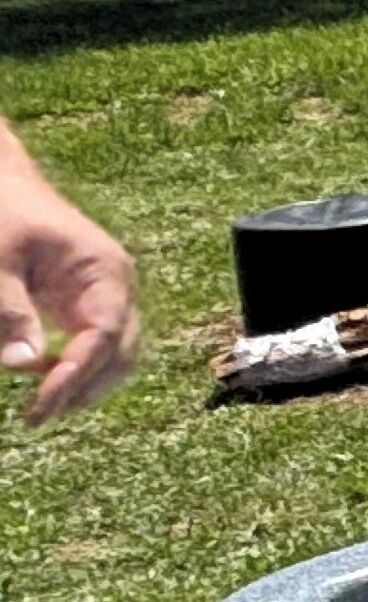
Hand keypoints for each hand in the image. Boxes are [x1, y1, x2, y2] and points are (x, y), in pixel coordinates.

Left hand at [0, 162, 140, 425]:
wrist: (4, 186)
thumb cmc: (2, 215)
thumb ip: (10, 311)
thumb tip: (22, 364)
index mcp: (106, 270)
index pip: (104, 335)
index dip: (75, 374)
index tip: (39, 406)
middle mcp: (117, 287)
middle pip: (122, 352)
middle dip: (84, 388)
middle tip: (36, 415)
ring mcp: (108, 297)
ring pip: (116, 356)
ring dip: (84, 384)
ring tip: (41, 406)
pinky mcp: (89, 305)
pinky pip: (96, 347)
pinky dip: (76, 369)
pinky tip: (44, 380)